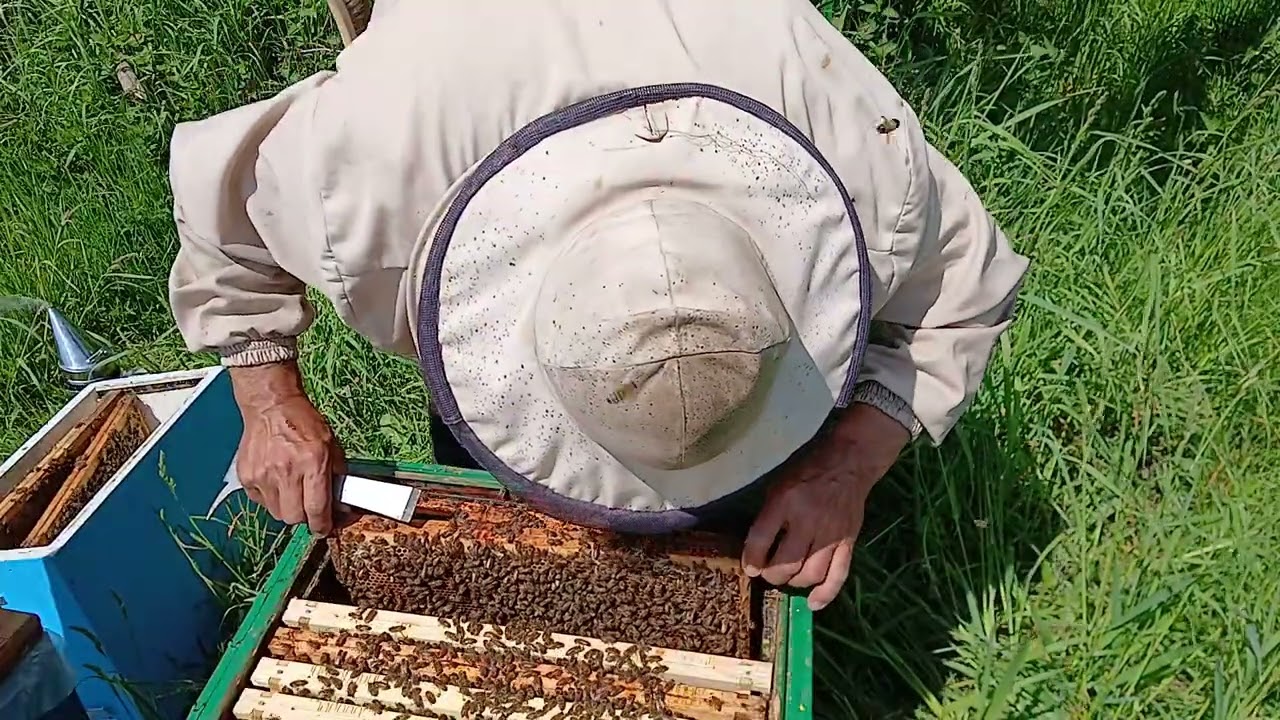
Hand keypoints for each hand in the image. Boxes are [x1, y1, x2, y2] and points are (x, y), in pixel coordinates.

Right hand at [230, 362, 344, 535]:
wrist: (271, 406)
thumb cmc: (304, 423)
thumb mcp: (331, 445)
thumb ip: (338, 475)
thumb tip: (342, 504)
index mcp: (312, 462)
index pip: (317, 509)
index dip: (323, 525)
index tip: (325, 528)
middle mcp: (286, 471)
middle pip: (294, 518)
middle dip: (305, 517)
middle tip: (310, 505)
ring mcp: (263, 475)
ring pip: (277, 513)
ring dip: (288, 507)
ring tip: (292, 488)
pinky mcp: (246, 476)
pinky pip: (261, 502)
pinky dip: (271, 498)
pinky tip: (276, 480)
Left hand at [742, 403, 908, 609]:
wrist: (849, 462)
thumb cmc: (807, 471)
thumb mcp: (778, 485)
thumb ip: (768, 516)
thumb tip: (756, 549)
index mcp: (785, 502)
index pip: (761, 539)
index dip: (751, 559)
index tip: (749, 567)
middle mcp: (808, 520)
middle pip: (786, 563)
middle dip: (772, 575)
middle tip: (768, 573)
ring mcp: (832, 533)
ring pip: (810, 574)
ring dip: (794, 583)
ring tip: (787, 578)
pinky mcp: (849, 542)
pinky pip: (838, 574)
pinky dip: (825, 594)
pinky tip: (813, 604)